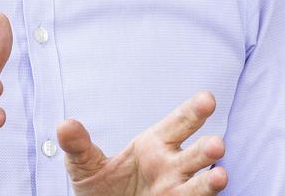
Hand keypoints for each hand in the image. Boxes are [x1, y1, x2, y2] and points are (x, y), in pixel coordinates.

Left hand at [58, 91, 227, 195]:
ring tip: (220, 175)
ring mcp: (175, 191)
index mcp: (154, 145)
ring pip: (199, 184)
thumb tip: (65, 126)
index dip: (193, 111)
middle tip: (217, 144)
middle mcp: (171, 166)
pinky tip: (211, 190)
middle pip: (195, 153)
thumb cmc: (99, 187)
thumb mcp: (84, 165)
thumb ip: (78, 146)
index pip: (179, 123)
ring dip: (211, 180)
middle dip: (207, 149)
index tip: (207, 99)